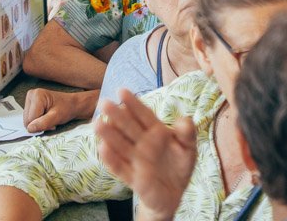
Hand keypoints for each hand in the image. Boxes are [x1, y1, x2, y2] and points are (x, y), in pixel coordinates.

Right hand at [22, 88, 83, 132]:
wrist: (72, 104)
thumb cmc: (66, 108)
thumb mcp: (56, 117)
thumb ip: (43, 123)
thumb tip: (30, 129)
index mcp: (36, 95)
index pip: (30, 119)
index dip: (40, 124)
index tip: (52, 121)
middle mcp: (31, 95)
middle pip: (27, 120)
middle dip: (39, 124)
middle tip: (51, 120)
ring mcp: (30, 99)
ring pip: (28, 120)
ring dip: (39, 123)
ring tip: (49, 118)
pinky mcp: (30, 104)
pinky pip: (29, 119)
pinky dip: (38, 121)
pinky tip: (46, 117)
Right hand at [94, 90, 196, 219]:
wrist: (173, 195)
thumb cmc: (179, 166)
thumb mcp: (188, 149)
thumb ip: (188, 134)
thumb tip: (185, 120)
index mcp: (156, 132)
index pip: (144, 115)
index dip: (134, 104)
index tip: (122, 91)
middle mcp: (143, 143)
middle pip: (128, 127)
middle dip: (117, 115)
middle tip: (104, 103)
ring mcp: (136, 160)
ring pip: (121, 145)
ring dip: (109, 135)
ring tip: (98, 123)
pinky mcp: (133, 178)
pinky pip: (120, 167)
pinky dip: (111, 159)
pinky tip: (102, 148)